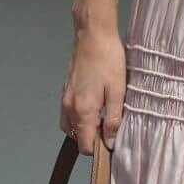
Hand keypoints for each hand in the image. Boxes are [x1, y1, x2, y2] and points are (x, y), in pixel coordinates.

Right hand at [60, 21, 125, 154]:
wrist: (92, 34)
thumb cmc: (108, 59)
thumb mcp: (118, 91)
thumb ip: (113, 119)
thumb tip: (110, 141)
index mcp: (83, 110)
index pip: (84, 145)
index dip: (98, 149)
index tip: (111, 143)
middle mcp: (69, 107)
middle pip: (76, 137)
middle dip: (91, 139)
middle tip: (110, 128)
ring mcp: (65, 98)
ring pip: (70, 126)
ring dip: (83, 128)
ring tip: (102, 118)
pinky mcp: (65, 89)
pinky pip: (68, 113)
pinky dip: (78, 117)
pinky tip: (94, 106)